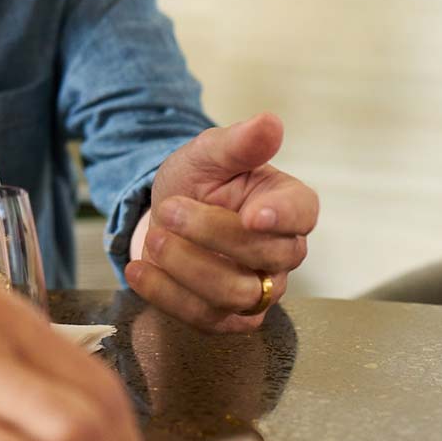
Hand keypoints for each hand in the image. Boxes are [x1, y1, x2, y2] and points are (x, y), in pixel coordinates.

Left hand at [127, 113, 318, 332]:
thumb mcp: (209, 153)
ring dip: (188, 268)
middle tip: (169, 210)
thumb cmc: (200, 181)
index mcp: (288, 205)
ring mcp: (258, 288)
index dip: (283, 218)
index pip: (303, 214)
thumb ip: (238, 142)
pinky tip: (139, 270)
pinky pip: (205, 318)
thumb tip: (270, 122)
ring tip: (154, 239)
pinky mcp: (227, 316)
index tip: (253, 215)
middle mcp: (282, 251)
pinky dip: (167, 296)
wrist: (167, 213)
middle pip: (268, 256)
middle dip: (212, 234)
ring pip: (238, 295)